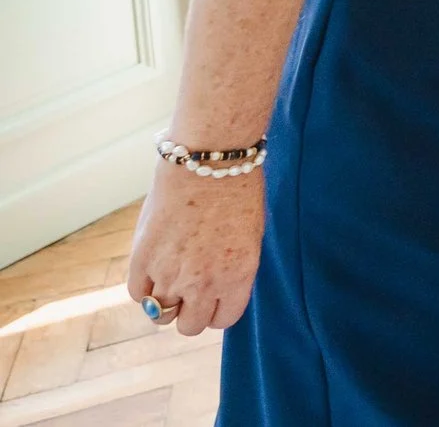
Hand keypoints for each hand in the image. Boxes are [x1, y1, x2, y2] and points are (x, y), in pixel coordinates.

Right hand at [126, 162, 263, 336]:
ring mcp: (170, 274)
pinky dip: (144, 288)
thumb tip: (215, 289)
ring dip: (165, 303)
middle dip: (190, 311)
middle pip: (190, 326)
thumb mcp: (248, 237)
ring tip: (169, 280)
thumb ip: (232, 269)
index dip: (215, 311)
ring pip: (161, 316)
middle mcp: (204, 283)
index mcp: (238, 276)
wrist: (207, 164)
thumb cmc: (236, 192)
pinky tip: (152, 270)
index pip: (223, 320)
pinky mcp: (142, 261)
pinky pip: (137, 294)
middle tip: (189, 291)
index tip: (211, 299)